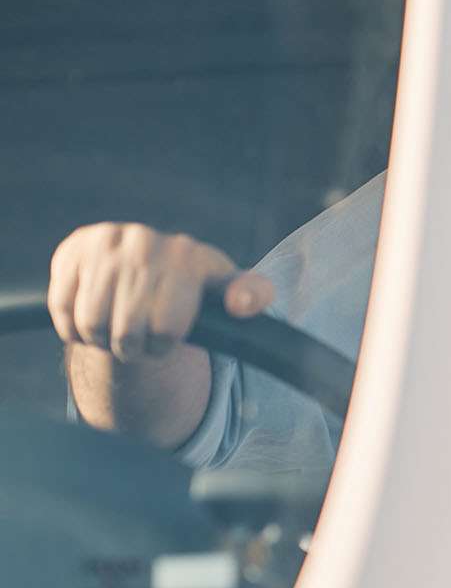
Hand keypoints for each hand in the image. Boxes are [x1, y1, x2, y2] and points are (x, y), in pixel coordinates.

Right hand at [49, 223, 274, 363]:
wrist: (143, 270)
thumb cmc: (190, 290)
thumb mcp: (226, 292)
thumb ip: (250, 296)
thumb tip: (242, 304)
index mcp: (188, 255)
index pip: (167, 329)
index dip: (164, 345)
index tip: (168, 336)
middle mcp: (146, 239)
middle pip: (127, 332)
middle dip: (132, 347)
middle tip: (138, 338)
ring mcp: (106, 241)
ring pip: (92, 324)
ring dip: (101, 340)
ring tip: (116, 328)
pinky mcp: (72, 249)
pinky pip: (63, 309)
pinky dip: (73, 328)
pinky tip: (91, 318)